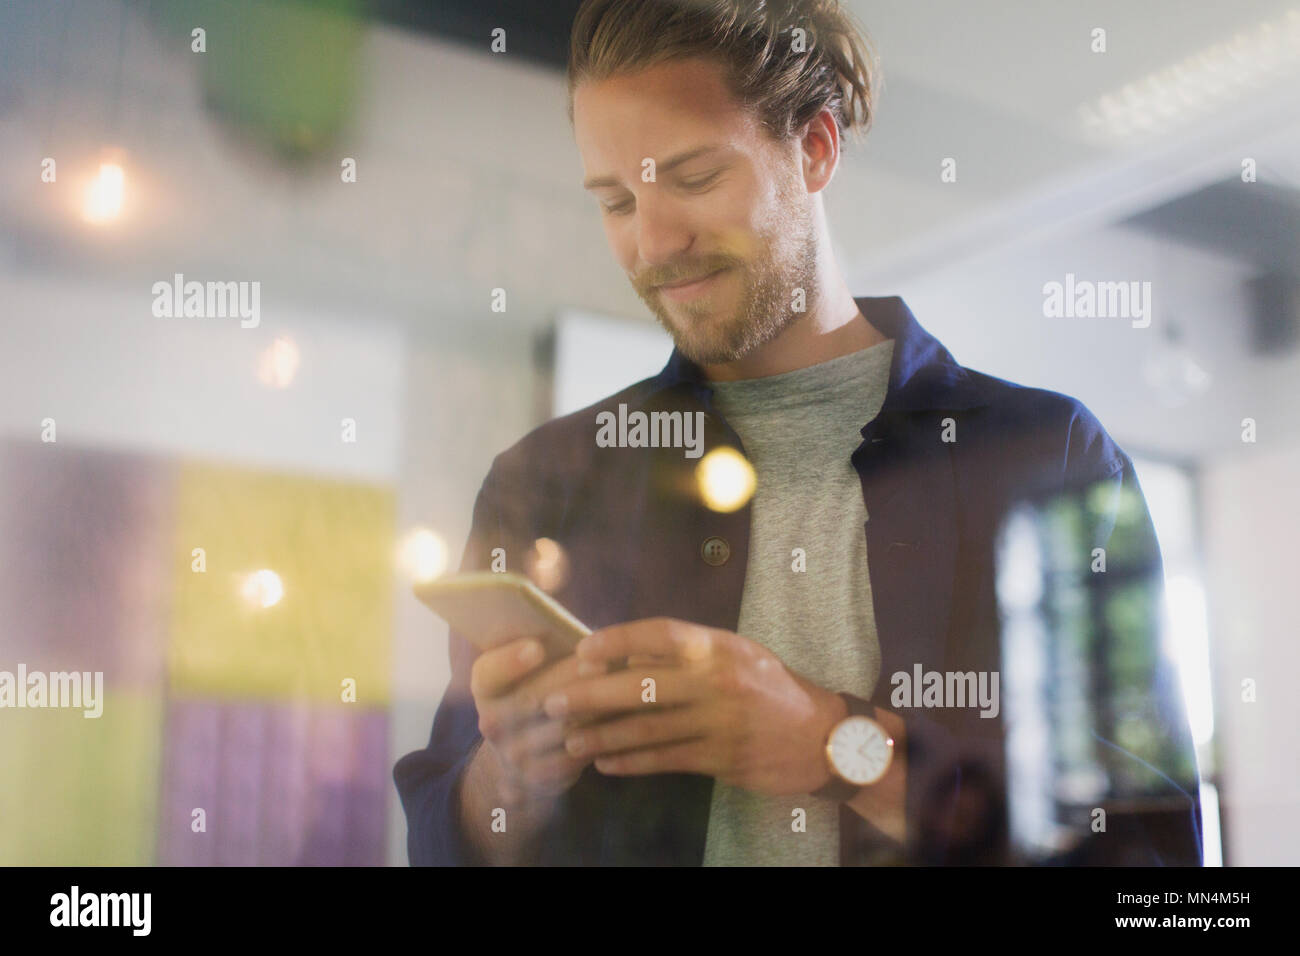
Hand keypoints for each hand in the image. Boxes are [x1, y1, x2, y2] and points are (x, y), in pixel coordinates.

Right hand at [469, 636, 607, 806]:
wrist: (523, 753)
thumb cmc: (537, 689)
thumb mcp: (528, 667)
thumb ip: (542, 646)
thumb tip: (578, 631)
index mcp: (486, 687)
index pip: (488, 673)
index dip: (509, 662)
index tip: (536, 647)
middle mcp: (492, 722)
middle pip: (531, 698)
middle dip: (568, 678)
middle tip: (601, 661)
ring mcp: (513, 755)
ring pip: (559, 729)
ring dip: (593, 708)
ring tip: (622, 687)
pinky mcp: (540, 778)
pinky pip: (575, 757)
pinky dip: (600, 738)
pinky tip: (622, 720)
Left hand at [543, 617, 844, 795]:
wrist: (822, 737)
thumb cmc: (771, 688)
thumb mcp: (736, 655)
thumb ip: (689, 653)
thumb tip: (629, 654)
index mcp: (720, 647)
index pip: (661, 634)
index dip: (618, 640)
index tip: (583, 650)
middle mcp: (718, 681)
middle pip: (643, 685)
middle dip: (592, 694)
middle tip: (553, 702)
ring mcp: (720, 722)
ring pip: (648, 729)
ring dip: (603, 735)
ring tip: (570, 740)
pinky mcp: (722, 759)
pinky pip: (666, 760)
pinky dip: (631, 762)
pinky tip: (605, 763)